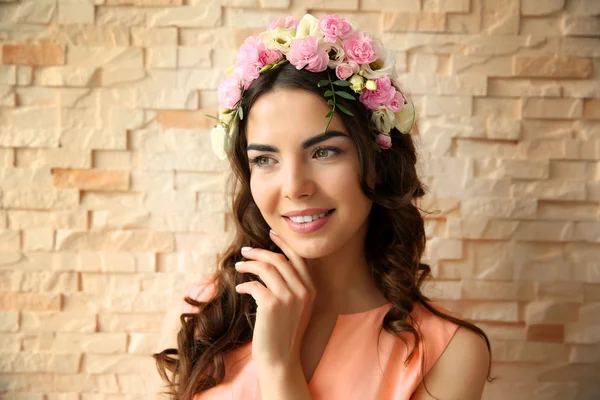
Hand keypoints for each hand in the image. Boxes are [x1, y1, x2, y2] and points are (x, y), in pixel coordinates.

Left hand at [234, 230, 315, 369]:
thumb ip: (291, 287)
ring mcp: (288, 297)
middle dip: (259, 252)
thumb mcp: (296, 307)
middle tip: (245, 251)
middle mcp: (303, 291)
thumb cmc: (284, 333)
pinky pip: (254, 285)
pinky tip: (240, 289)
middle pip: (279, 259)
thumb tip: (271, 263)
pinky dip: (244, 284)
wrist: (281, 360)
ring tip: (238, 267)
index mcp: (311, 289)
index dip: (284, 243)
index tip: (271, 233)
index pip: (298, 257)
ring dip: (249, 265)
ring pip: (266, 268)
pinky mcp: (271, 305)